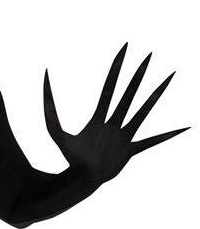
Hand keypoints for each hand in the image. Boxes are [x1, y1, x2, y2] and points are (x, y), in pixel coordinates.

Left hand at [43, 44, 188, 183]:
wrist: (80, 179)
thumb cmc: (69, 158)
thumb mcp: (55, 131)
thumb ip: (48, 108)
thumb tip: (44, 79)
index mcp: (99, 118)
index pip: (109, 87)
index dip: (116, 67)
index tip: (124, 49)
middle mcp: (114, 124)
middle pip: (128, 94)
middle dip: (138, 75)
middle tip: (149, 55)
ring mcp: (124, 136)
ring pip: (142, 112)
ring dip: (155, 95)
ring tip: (169, 78)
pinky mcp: (130, 150)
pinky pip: (153, 141)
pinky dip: (168, 135)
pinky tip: (183, 128)